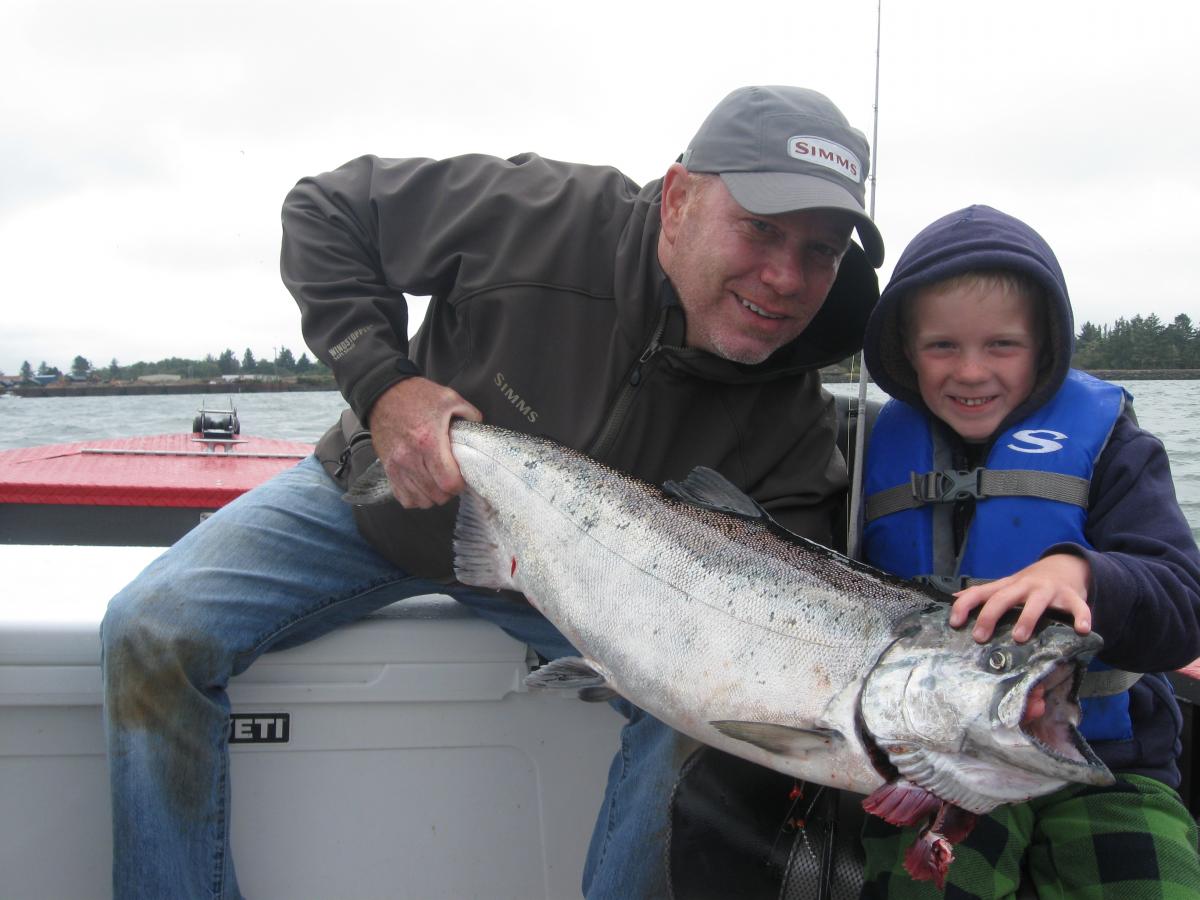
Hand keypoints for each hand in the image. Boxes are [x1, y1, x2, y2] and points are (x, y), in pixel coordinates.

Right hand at [366, 377, 481, 507]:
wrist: (383, 394)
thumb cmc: (416, 396)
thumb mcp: (450, 398)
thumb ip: (470, 414)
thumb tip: (480, 431)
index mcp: (428, 442)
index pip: (448, 483)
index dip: (460, 484)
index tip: (462, 476)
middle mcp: (410, 458)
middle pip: (436, 495)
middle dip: (448, 491)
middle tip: (451, 478)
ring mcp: (396, 466)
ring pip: (420, 500)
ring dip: (433, 495)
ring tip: (438, 482)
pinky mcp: (388, 469)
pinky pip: (404, 498)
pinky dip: (415, 497)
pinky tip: (422, 485)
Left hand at [948, 553, 1092, 643]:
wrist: (1064, 566)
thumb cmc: (1029, 584)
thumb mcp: (1005, 586)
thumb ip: (983, 594)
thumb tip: (954, 599)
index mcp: (1006, 586)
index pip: (980, 592)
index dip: (964, 606)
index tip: (954, 623)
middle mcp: (1025, 586)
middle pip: (1004, 597)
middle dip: (990, 616)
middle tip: (980, 637)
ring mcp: (1048, 591)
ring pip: (1036, 602)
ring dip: (1027, 618)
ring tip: (1019, 637)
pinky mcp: (1072, 596)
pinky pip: (1078, 607)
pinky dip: (1081, 617)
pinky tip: (1082, 630)